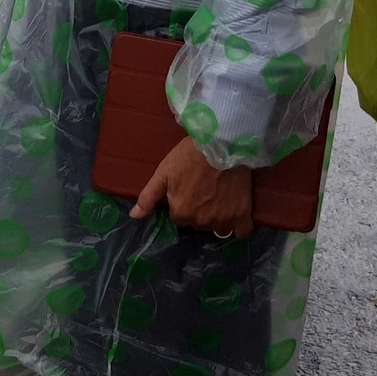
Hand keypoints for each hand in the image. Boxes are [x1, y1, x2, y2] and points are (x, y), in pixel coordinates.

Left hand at [131, 136, 253, 237]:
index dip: (182, 204)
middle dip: (198, 211)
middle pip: (198, 223)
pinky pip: (242, 232)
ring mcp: (224, 220)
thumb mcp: (163, 173)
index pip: (179, 218)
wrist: (221, 143)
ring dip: (216, 217)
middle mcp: (202, 222)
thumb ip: (148, 197)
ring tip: (219, 196)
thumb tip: (134, 216)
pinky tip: (235, 215)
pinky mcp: (242, 214)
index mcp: (182, 214)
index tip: (188, 190)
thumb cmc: (189, 156)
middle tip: (203, 190)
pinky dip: (239, 227)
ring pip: (217, 227)